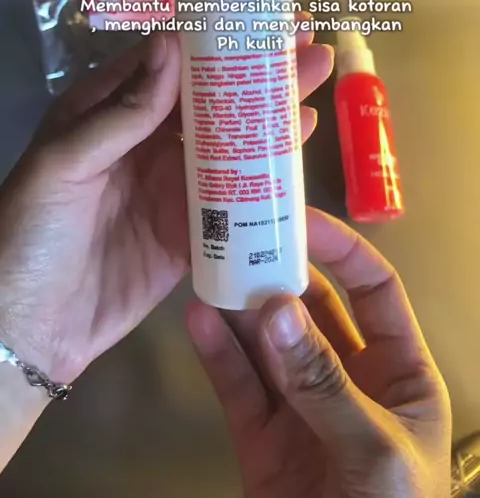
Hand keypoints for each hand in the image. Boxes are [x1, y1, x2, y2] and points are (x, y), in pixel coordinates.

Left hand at [0, 27, 331, 385]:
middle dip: (256, 70)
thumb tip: (172, 45)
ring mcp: (170, 186)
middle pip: (209, 98)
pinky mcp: (190, 231)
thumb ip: (119, 112)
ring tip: (314, 82)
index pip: (168, 62)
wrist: (29, 328)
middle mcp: (144, 142)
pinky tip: (298, 150)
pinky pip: (235, 198)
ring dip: (270, 113)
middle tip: (307, 44)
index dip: (214, 38)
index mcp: (107, 112)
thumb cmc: (30, 234)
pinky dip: (268, 174)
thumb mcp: (62, 164)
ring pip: (229, 142)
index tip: (258, 18)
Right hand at [187, 209, 451, 497]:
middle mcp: (348, 378)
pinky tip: (197, 321)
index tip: (299, 221)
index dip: (341, 251)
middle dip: (278, 274)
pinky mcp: (261, 439)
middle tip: (241, 236)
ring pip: (267, 343)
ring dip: (239, 306)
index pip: (373, 291)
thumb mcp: (374, 451)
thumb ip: (324, 383)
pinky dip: (216, 354)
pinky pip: (238, 388)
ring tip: (209, 266)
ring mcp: (300, 406)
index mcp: (400, 372)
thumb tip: (276, 309)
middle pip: (312, 309)